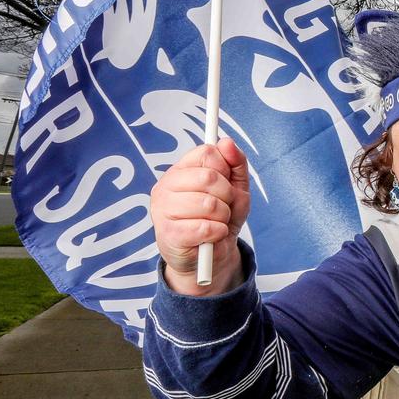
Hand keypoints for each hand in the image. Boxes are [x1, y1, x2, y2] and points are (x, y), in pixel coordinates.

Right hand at [149, 138, 250, 294]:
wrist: (210, 257)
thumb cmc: (220, 218)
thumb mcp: (235, 189)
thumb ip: (235, 164)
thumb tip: (227, 142)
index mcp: (180, 170)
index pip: (207, 153)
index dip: (225, 168)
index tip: (225, 182)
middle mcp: (165, 187)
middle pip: (208, 177)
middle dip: (227, 195)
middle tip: (223, 207)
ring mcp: (163, 210)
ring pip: (208, 204)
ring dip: (223, 216)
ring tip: (216, 222)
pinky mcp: (168, 235)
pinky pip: (205, 227)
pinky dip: (218, 232)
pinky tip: (211, 236)